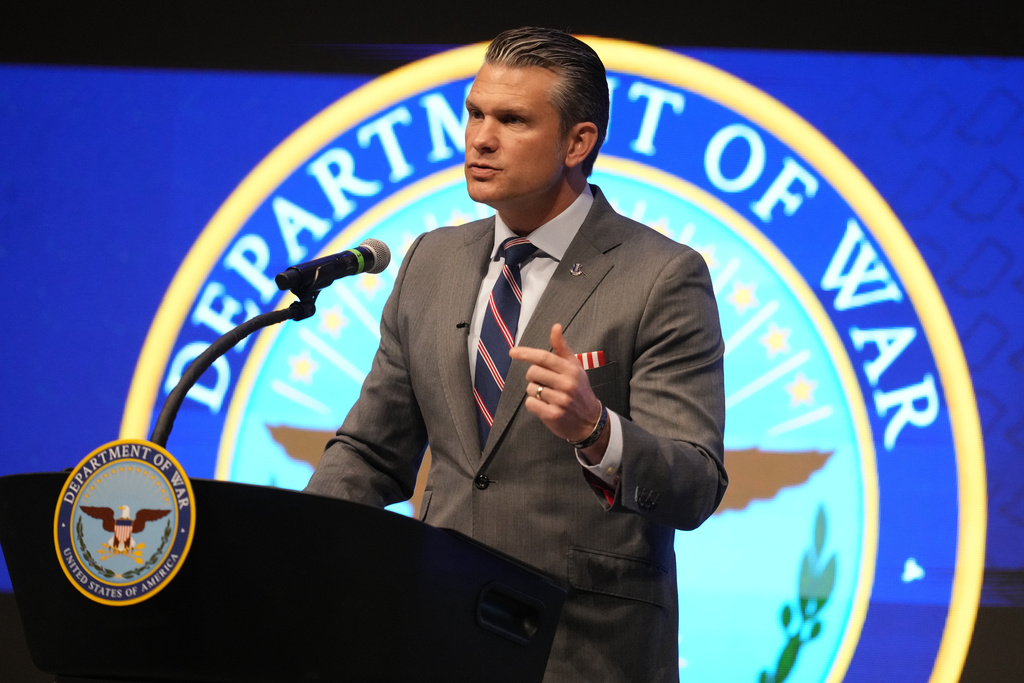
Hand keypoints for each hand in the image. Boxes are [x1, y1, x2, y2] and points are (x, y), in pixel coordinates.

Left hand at [509, 324, 606, 457]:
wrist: (589, 421)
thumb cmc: (579, 390)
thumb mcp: (575, 367)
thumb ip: (562, 348)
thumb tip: (555, 327)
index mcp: (571, 370)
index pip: (544, 357)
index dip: (526, 353)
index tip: (513, 352)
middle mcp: (567, 384)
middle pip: (533, 372)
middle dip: (533, 377)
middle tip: (544, 382)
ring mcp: (560, 400)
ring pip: (530, 388)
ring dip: (534, 392)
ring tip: (548, 396)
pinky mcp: (553, 415)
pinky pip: (530, 403)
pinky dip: (534, 404)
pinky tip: (546, 406)